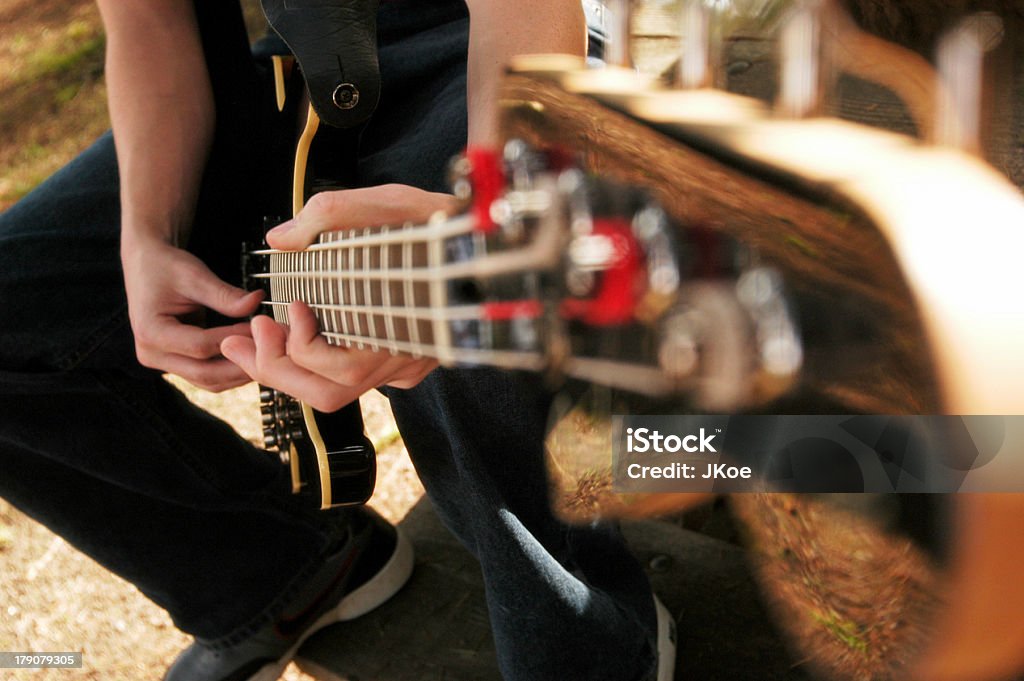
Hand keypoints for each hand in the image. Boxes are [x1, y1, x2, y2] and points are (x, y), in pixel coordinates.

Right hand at [121, 235, 262, 391]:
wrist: (147, 266)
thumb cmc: (166, 266)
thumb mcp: (194, 275)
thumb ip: (224, 294)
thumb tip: (257, 302)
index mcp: (151, 331)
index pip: (201, 346)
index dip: (234, 339)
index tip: (260, 329)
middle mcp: (151, 354)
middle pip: (204, 373)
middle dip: (242, 365)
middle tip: (272, 351)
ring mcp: (163, 363)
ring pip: (208, 381)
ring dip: (240, 373)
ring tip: (267, 356)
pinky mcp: (175, 364)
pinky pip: (208, 375)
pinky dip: (231, 369)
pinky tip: (254, 357)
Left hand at [220, 184, 453, 410]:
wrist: (486, 240)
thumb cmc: (444, 221)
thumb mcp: (390, 202)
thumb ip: (330, 215)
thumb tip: (279, 240)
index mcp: (404, 330)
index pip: (339, 366)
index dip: (302, 344)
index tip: (292, 306)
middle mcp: (405, 360)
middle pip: (331, 393)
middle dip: (275, 370)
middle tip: (240, 340)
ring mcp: (407, 364)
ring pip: (339, 392)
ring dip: (289, 372)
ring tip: (254, 342)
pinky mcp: (406, 360)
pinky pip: (357, 378)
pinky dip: (317, 365)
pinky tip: (296, 339)